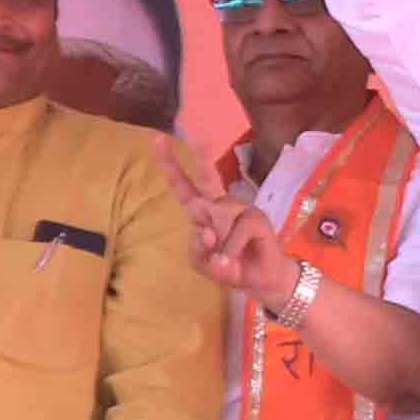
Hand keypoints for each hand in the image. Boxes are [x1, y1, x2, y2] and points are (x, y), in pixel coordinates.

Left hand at [158, 142, 294, 305]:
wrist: (260, 281)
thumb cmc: (229, 267)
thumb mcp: (203, 263)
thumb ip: (198, 248)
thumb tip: (207, 231)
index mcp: (202, 212)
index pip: (183, 187)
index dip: (170, 165)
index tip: (159, 139)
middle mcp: (221, 204)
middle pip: (207, 179)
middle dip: (202, 159)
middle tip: (197, 138)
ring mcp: (241, 209)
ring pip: (218, 215)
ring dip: (218, 242)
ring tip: (224, 259)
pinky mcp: (256, 219)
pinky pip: (235, 230)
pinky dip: (230, 249)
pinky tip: (230, 259)